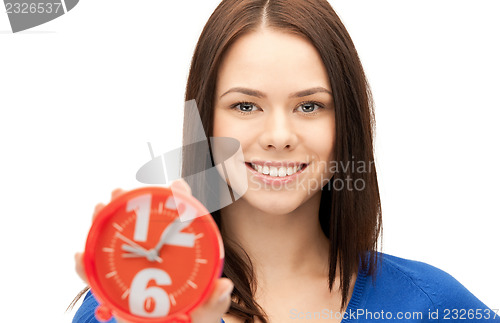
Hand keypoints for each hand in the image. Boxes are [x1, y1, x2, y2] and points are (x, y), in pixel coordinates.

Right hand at [74, 180, 232, 322]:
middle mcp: (154, 258)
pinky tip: (82, 257)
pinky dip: (87, 266)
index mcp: (180, 257)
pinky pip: (97, 275)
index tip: (176, 185)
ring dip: (103, 225)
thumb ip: (212, 303)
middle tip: (118, 193)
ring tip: (98, 211)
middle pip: (140, 224)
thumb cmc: (188, 318)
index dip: (181, 198)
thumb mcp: (202, 312)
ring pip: (115, 243)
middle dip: (128, 203)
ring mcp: (133, 270)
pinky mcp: (114, 286)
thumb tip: (223, 286)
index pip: (182, 221)